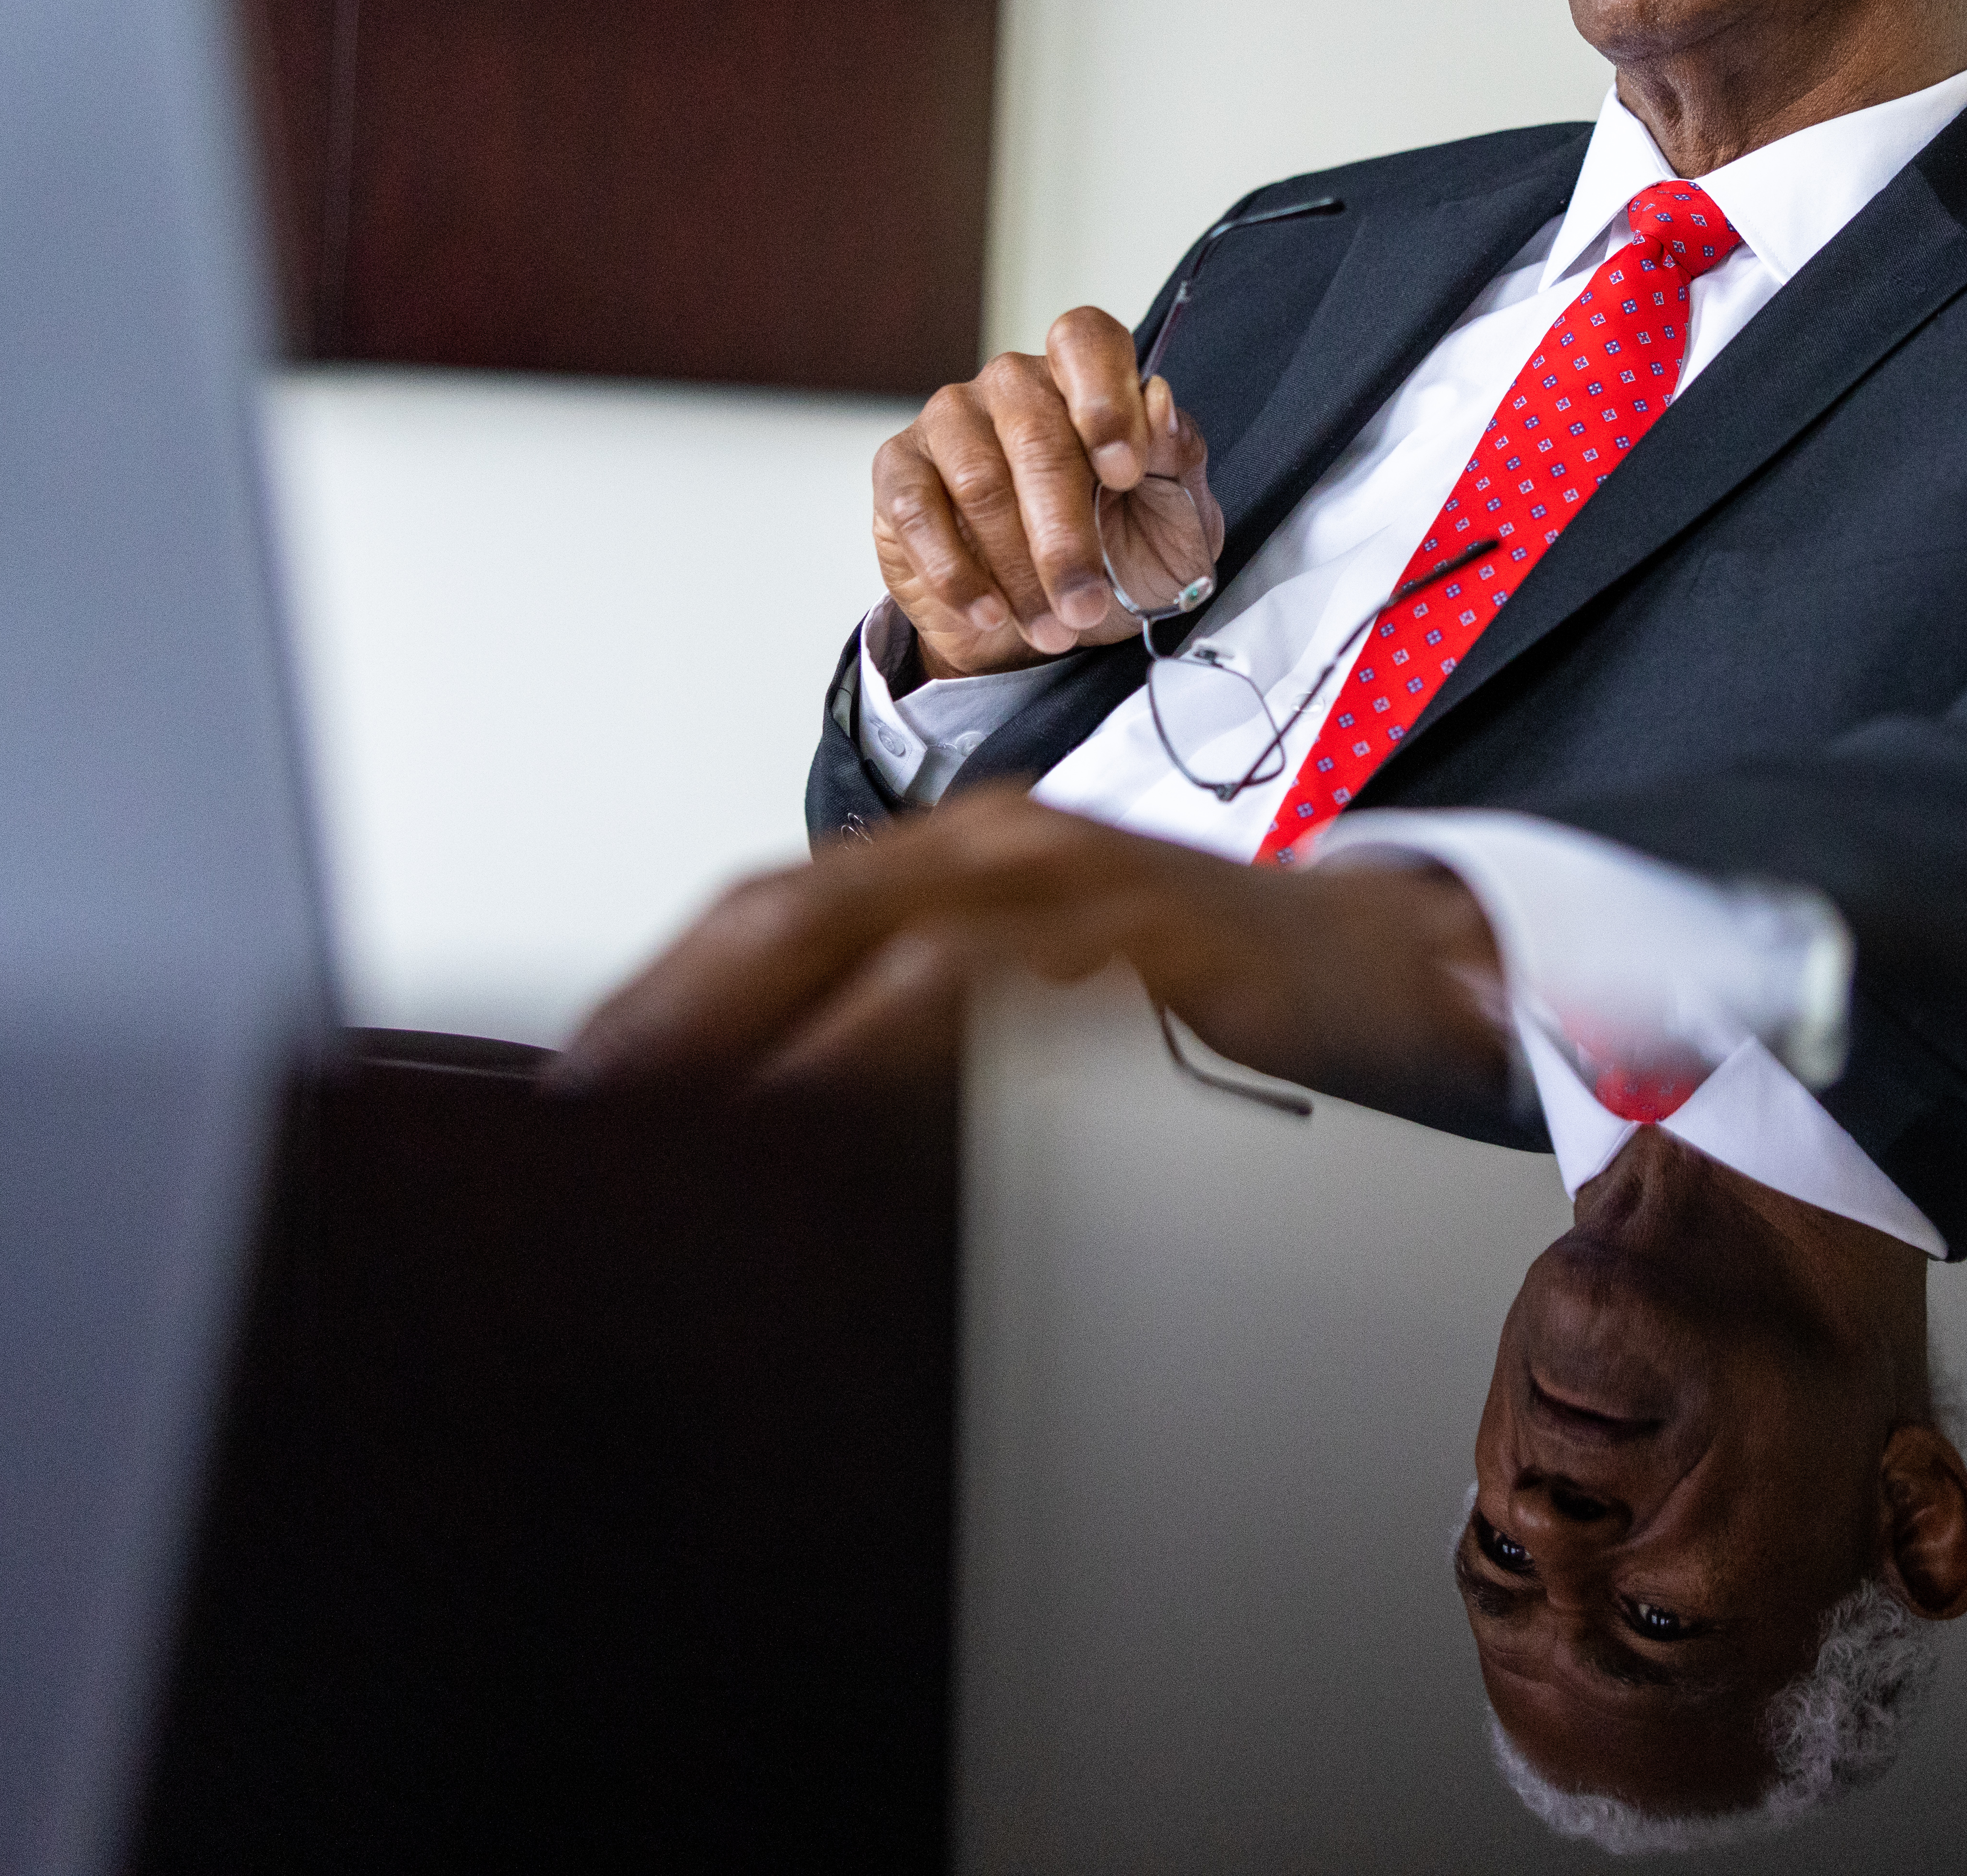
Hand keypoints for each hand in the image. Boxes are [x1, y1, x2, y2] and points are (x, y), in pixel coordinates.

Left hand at [550, 795, 1512, 1121]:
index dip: (660, 996)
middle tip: (587, 1108)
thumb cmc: (1192, 984)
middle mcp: (995, 847)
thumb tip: (779, 1112)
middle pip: (789, 914)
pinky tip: (846, 1099)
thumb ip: (919, 1023)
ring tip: (677, 1119)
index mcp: (952, 859)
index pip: (767, 918)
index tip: (580, 1085)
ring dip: (768, 1031)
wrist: (1386, 951)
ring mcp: (1071, 880)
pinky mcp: (1148, 932)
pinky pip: (1010, 977)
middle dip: (674, 1015)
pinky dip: (913, 1034)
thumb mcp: (1031, 991)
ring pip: (882, 937)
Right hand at [873, 307, 1224, 677]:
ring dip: (1018, 570)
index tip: (1124, 473)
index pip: (1084, 340)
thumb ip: (1176, 459)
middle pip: (1036, 434)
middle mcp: (1012, 386)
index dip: (1104, 398)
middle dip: (1066, 535)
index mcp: (1083, 380)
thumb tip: (1158, 402)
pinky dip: (956, 574)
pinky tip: (988, 612)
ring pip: (979, 483)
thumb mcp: (1175, 521)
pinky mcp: (899, 472)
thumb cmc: (1119, 562)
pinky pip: (918, 513)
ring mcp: (949, 422)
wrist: (1049, 628)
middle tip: (1085, 604)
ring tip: (1050, 627)